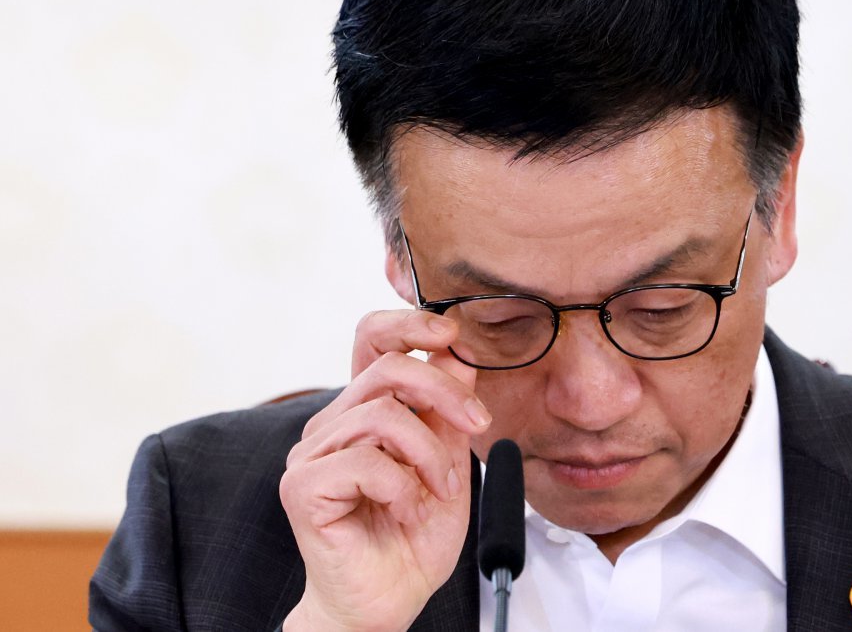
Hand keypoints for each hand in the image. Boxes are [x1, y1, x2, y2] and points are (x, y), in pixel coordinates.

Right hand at [280, 310, 491, 630]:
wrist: (390, 600)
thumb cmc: (413, 537)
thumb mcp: (450, 461)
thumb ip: (449, 409)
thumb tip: (457, 352)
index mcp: (365, 410)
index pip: (373, 339)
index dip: (409, 323)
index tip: (451, 334)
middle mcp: (332, 424)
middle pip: (389, 370)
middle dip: (445, 393)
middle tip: (478, 427)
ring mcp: (312, 454)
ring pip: (384, 416)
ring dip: (430, 454)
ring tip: (440, 490)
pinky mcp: (302, 487)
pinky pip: (366, 462)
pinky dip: (403, 488)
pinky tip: (407, 511)